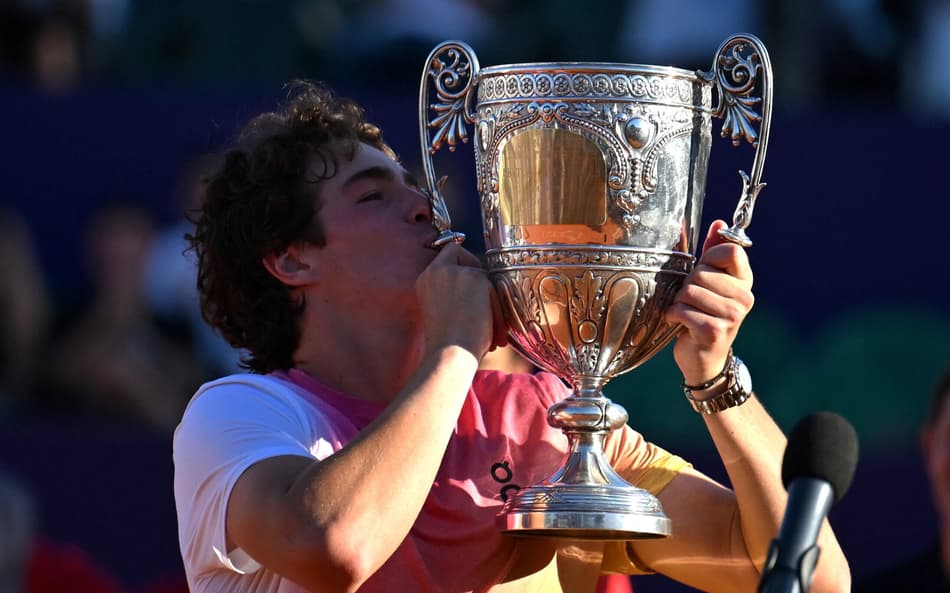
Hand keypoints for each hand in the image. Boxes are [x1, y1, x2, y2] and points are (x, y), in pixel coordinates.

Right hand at [416, 243, 507, 357]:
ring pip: (484, 276)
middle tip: (485, 309)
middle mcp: (436, 270)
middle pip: (467, 256)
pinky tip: (493, 334)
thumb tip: (483, 283)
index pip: (448, 252)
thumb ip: (456, 291)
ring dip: (491, 304)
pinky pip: (496, 290)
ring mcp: (456, 272)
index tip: (473, 277)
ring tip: (490, 333)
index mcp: (426, 279)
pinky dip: (498, 313)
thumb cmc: (448, 345)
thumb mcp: (445, 311)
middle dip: (480, 280)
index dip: (463, 262)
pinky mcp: (475, 278)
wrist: (449, 356)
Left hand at [665, 220, 753, 385]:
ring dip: (678, 302)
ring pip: (690, 291)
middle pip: (702, 272)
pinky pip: (682, 310)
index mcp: (745, 281)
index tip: (703, 270)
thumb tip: (720, 223)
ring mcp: (732, 316)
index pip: (730, 250)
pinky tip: (679, 323)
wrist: (704, 358)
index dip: (708, 257)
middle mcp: (744, 298)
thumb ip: (713, 252)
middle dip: (687, 285)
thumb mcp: (709, 281)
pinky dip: (673, 316)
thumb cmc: (704, 314)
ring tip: (685, 311)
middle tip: (690, 300)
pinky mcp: (715, 331)